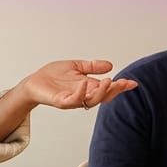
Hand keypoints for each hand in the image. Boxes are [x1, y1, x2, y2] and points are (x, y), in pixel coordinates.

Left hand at [7, 59, 137, 111]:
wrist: (33, 82)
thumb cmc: (52, 76)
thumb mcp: (76, 67)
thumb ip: (92, 67)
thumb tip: (110, 65)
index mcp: (88, 87)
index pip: (108, 89)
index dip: (120, 87)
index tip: (132, 83)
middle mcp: (83, 95)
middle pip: (103, 97)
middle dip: (115, 90)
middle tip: (123, 83)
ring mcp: (73, 100)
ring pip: (92, 100)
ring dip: (101, 92)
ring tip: (109, 81)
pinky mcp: (61, 102)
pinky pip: (73, 100)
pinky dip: (80, 92)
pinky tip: (85, 82)